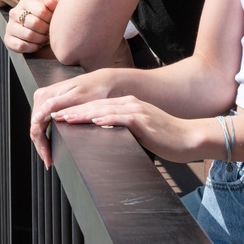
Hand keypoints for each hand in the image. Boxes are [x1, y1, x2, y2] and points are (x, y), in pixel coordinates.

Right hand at [4, 0, 56, 53]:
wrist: (30, 28)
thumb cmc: (41, 17)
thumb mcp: (47, 8)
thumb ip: (51, 5)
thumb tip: (51, 2)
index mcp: (25, 2)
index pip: (41, 10)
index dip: (50, 18)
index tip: (52, 21)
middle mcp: (14, 13)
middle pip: (35, 23)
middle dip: (46, 30)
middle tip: (49, 32)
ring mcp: (10, 26)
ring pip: (29, 35)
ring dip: (40, 39)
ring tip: (44, 38)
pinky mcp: (8, 39)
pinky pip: (21, 45)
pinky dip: (32, 47)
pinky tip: (37, 45)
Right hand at [29, 70, 114, 166]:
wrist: (100, 81)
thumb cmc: (92, 89)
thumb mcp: (75, 98)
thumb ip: (54, 106)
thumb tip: (37, 118)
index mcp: (44, 96)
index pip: (36, 127)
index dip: (41, 145)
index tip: (48, 159)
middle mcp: (41, 96)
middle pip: (35, 127)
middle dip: (41, 146)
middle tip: (49, 162)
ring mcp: (44, 99)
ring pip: (38, 126)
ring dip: (43, 142)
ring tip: (50, 156)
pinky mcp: (49, 102)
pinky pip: (43, 122)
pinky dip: (46, 134)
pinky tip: (51, 144)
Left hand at [35, 95, 204, 166]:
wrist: (189, 138)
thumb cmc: (166, 139)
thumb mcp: (141, 132)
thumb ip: (124, 130)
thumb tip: (107, 136)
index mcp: (128, 106)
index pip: (97, 107)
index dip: (78, 110)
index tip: (61, 115)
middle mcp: (130, 104)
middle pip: (96, 106)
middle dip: (73, 110)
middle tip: (54, 115)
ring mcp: (136, 111)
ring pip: (104, 109)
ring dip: (83, 113)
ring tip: (65, 117)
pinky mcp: (143, 120)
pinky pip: (121, 118)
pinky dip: (106, 118)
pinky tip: (94, 120)